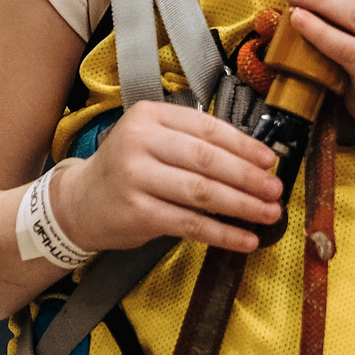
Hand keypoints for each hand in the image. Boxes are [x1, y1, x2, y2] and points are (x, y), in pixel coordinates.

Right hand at [58, 100, 284, 253]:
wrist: (80, 202)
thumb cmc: (126, 169)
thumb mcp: (151, 140)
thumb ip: (192, 142)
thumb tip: (251, 159)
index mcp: (149, 115)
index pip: (207, 128)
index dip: (243, 146)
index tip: (269, 160)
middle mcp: (140, 142)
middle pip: (207, 160)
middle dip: (248, 177)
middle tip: (275, 189)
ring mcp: (136, 178)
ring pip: (202, 192)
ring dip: (242, 205)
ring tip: (268, 213)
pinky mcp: (138, 213)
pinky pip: (190, 224)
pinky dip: (222, 233)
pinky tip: (244, 239)